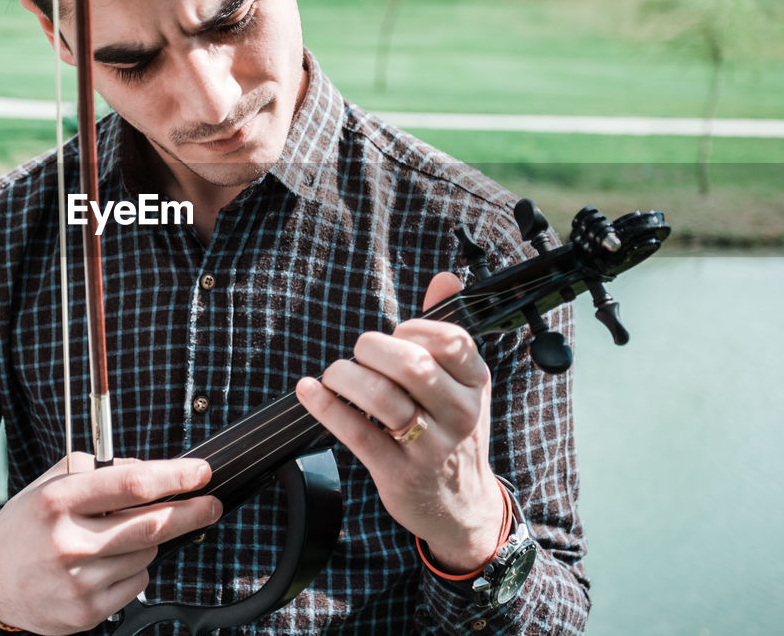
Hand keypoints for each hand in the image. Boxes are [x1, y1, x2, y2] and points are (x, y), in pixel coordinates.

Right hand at [0, 453, 221, 633]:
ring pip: (147, 554)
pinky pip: (136, 585)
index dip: (175, 477)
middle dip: (192, 512)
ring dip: (147, 541)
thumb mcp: (53, 482)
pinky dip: (133, 570)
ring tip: (115, 537)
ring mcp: (79, 582)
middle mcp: (69, 542)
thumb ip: (101, 470)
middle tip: (212, 504)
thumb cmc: (28, 524)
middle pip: (152, 525)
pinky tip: (106, 564)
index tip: (202, 472)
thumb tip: (153, 472)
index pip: (132, 485)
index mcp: (60, 501)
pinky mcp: (86, 612)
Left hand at [295, 271, 505, 572]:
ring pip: (381, 397)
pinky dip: (325, 406)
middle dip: (371, 349)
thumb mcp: (463, 384)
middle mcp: (460, 413)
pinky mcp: (398, 473)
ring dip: (345, 377)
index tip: (396, 338)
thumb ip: (449, 329)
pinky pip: (356, 432)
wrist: (460, 507)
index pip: (449, 339)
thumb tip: (445, 276)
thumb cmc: (451, 432)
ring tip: (334, 376)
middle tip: (359, 355)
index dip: (412, 330)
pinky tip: (308, 391)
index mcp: (476, 382)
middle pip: (411, 365)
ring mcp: (431, 446)